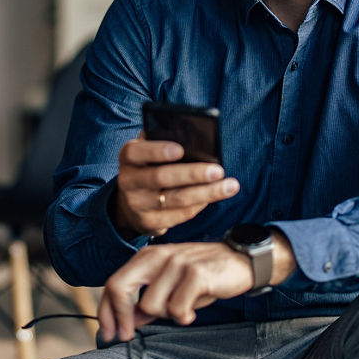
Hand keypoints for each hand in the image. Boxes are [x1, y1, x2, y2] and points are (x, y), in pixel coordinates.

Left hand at [97, 242, 252, 341]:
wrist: (240, 261)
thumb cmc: (204, 275)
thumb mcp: (171, 285)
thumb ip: (148, 300)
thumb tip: (128, 320)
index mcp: (147, 257)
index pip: (114, 282)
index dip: (107, 311)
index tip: (109, 333)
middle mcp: (158, 256)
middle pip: (120, 287)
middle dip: (120, 316)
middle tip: (127, 335)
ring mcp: (176, 263)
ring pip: (150, 305)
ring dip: (165, 315)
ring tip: (182, 308)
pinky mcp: (195, 274)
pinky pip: (177, 309)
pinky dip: (184, 317)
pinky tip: (193, 311)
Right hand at [112, 136, 238, 236]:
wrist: (132, 201)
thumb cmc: (150, 166)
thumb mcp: (150, 150)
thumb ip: (165, 140)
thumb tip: (195, 135)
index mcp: (128, 157)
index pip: (137, 152)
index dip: (157, 151)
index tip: (181, 150)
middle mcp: (128, 181)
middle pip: (161, 177)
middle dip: (193, 174)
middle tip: (218, 170)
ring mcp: (137, 205)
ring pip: (176, 199)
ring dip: (206, 193)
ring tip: (229, 186)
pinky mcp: (149, 223)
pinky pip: (180, 215)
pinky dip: (200, 205)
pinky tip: (214, 196)